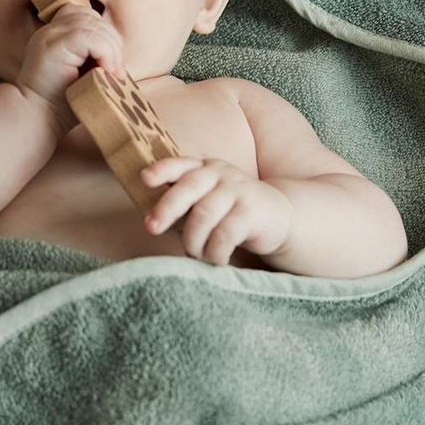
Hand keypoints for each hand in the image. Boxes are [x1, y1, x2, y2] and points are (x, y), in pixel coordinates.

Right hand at [16, 4, 125, 132]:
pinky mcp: (54, 46)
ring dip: (112, 49)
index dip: (106, 36)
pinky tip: (106, 71)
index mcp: (55, 35)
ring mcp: (50, 36)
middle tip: (116, 71)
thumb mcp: (82, 75)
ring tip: (112, 74)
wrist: (35, 118)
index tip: (111, 65)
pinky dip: (106, 53)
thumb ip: (94, 58)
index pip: (87, 17)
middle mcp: (50, 31)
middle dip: (113, 43)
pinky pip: (91, 38)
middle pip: (94, 19)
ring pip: (95, 26)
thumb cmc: (60, 104)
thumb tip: (120, 55)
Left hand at [140, 156, 293, 265]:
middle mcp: (219, 173)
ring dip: (193, 241)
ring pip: (204, 215)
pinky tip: (216, 259)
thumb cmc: (231, 212)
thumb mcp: (208, 200)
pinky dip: (214, 252)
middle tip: (151, 227)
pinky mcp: (252, 210)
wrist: (279, 217)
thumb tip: (152, 221)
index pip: (180, 165)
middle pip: (188, 188)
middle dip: (166, 208)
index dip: (162, 171)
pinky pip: (225, 234)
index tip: (145, 180)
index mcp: (204, 168)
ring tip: (195, 254)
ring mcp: (238, 189)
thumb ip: (183, 205)